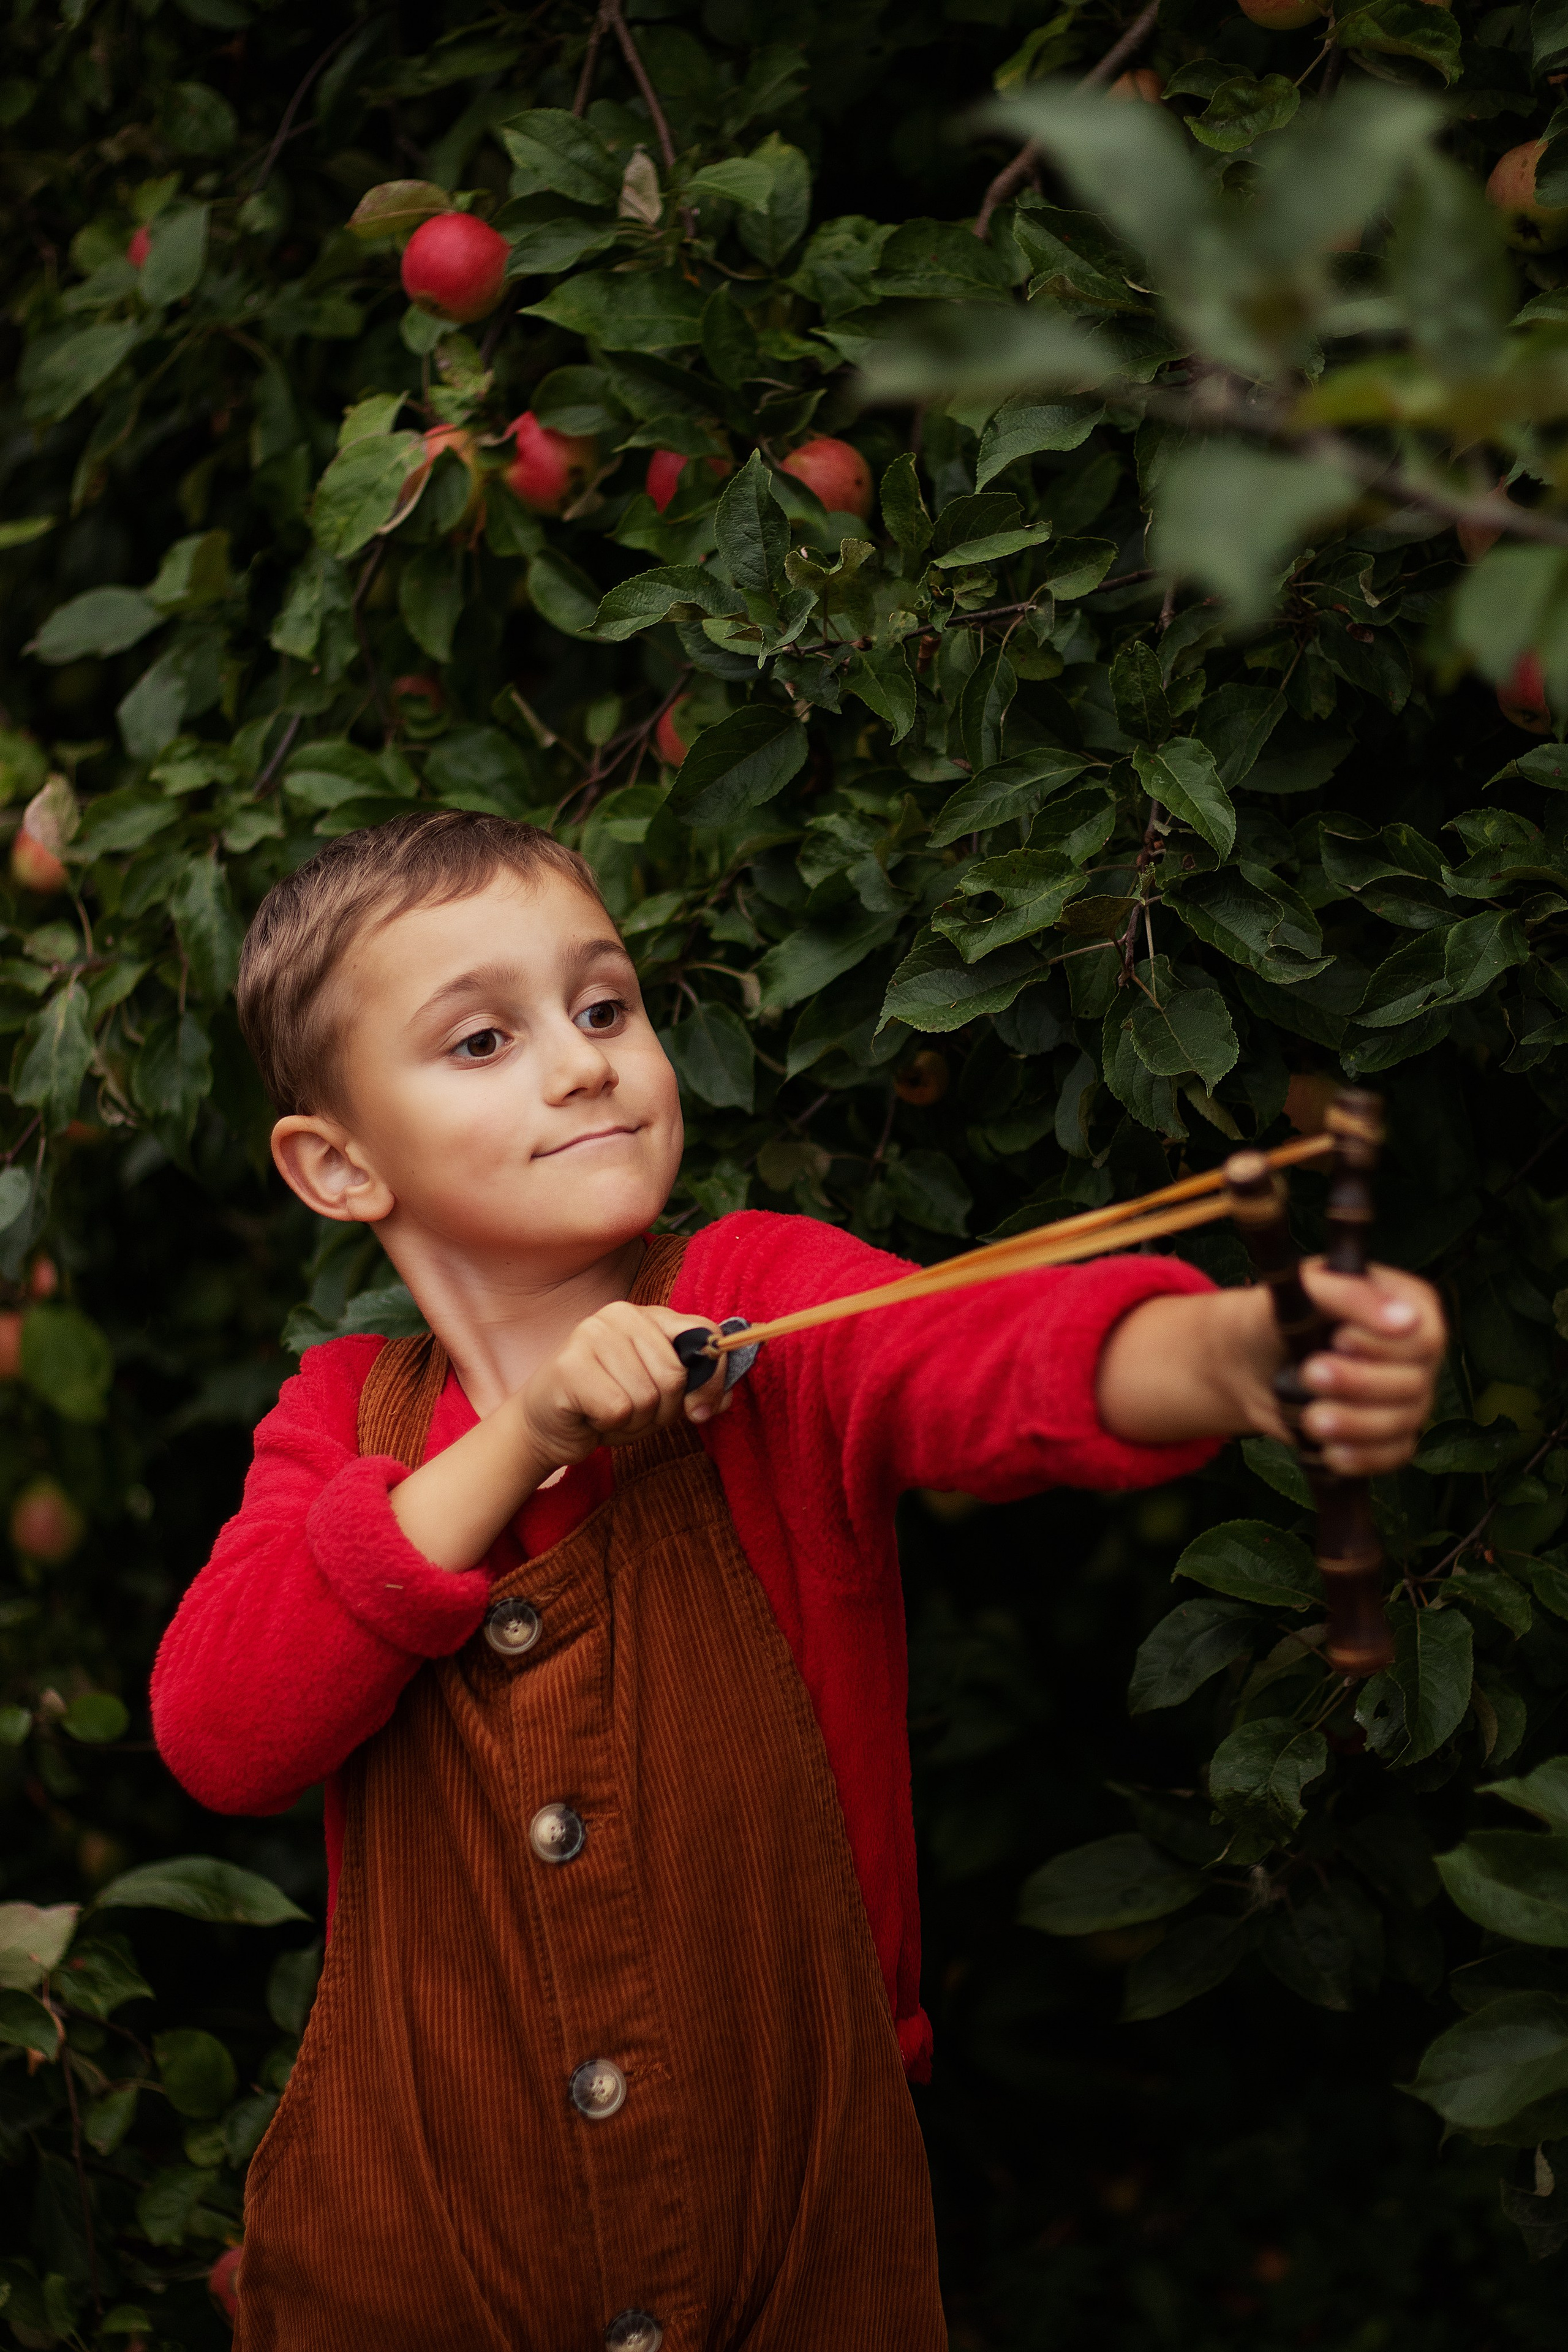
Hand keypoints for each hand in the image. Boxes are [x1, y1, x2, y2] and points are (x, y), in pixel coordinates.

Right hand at [518, 1301, 732, 1471]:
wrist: (545, 1426)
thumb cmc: (607, 1406)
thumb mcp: (660, 1396)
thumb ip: (695, 1389)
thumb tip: (726, 1398)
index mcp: (645, 1314)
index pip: (703, 1335)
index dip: (713, 1379)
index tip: (702, 1409)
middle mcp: (618, 1315)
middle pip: (675, 1375)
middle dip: (663, 1410)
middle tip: (633, 1413)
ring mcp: (589, 1335)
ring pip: (648, 1396)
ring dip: (635, 1422)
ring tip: (610, 1414)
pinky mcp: (569, 1365)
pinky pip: (620, 1409)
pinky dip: (611, 1426)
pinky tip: (592, 1417)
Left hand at [1282, 1260, 1446, 1476]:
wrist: (1249, 1362)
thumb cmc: (1279, 1315)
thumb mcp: (1304, 1290)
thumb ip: (1351, 1294)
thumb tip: (1404, 1319)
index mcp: (1409, 1306)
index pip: (1424, 1338)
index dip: (1384, 1346)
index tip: (1339, 1339)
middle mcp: (1416, 1354)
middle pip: (1414, 1384)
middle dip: (1359, 1384)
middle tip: (1310, 1374)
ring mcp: (1406, 1397)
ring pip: (1401, 1422)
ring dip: (1355, 1424)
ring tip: (1310, 1418)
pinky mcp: (1387, 1434)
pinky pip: (1392, 1454)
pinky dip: (1361, 1457)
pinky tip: (1330, 1452)